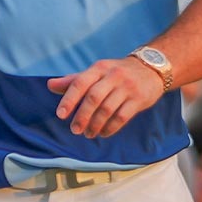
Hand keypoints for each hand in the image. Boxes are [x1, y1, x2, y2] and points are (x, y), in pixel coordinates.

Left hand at [47, 57, 164, 138]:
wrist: (151, 69)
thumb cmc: (116, 73)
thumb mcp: (96, 72)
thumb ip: (74, 80)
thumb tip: (50, 85)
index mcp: (99, 68)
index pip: (80, 82)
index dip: (69, 99)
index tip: (60, 115)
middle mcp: (113, 75)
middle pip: (93, 97)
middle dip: (82, 116)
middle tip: (75, 130)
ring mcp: (127, 87)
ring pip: (107, 109)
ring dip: (95, 124)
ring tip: (88, 134)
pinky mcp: (139, 99)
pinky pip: (122, 116)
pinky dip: (110, 128)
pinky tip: (103, 133)